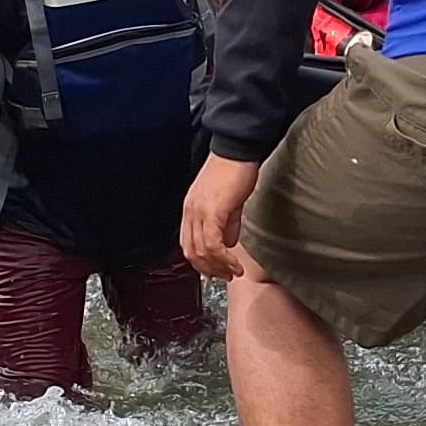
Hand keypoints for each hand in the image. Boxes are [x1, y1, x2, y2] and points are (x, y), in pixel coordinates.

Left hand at [182, 154, 264, 280]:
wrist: (237, 149)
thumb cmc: (235, 169)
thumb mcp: (229, 201)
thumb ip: (228, 223)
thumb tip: (229, 242)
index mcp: (191, 208)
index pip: (188, 243)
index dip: (200, 261)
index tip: (215, 271)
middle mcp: (191, 211)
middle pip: (191, 251)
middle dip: (209, 269)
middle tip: (225, 276)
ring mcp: (199, 211)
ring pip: (202, 251)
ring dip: (219, 267)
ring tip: (234, 272)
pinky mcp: (212, 211)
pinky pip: (213, 244)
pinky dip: (224, 258)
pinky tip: (235, 263)